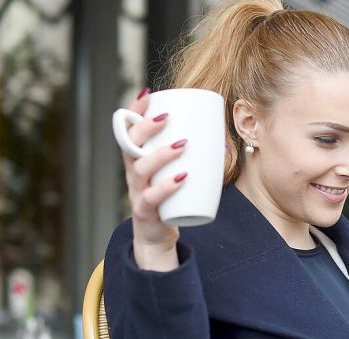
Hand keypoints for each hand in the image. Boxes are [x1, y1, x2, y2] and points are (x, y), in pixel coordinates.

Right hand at [121, 88, 187, 270]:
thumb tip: (219, 132)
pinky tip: (181, 178)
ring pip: (141, 169)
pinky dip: (167, 187)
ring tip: (181, 145)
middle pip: (130, 144)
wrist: (157, 235)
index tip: (148, 94)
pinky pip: (151, 198)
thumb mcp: (172, 171)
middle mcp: (132, 172)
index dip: (134, 111)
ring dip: (161, 155)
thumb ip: (188, 154)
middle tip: (166, 117)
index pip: (129, 129)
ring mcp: (136, 191)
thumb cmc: (168, 197)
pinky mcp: (145, 211)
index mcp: (138, 158)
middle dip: (145, 128)